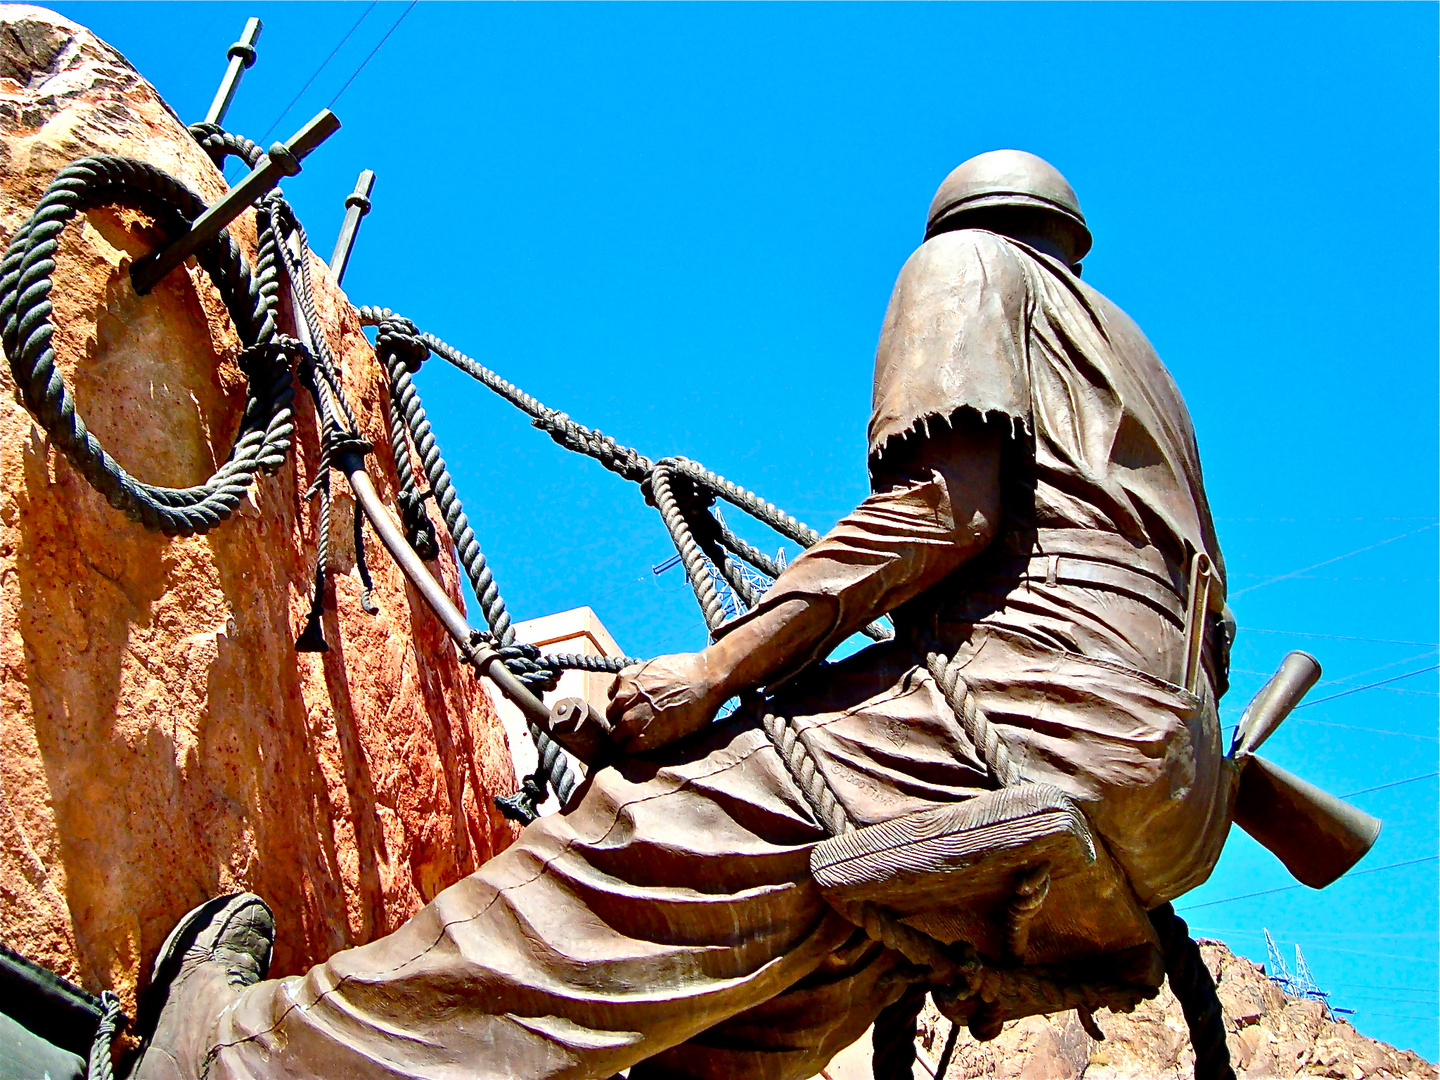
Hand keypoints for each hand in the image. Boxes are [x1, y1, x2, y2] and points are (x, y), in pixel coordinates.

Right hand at [605, 652, 724, 752]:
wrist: (705, 678)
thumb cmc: (698, 710)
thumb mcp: (677, 737)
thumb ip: (654, 742)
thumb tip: (642, 743)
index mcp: (641, 740)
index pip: (621, 749)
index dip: (629, 744)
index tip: (634, 740)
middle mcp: (629, 720)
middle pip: (613, 732)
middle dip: (622, 730)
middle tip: (635, 723)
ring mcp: (625, 697)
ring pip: (610, 712)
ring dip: (619, 712)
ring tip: (634, 707)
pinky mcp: (626, 677)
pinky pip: (612, 691)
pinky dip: (619, 693)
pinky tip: (633, 692)